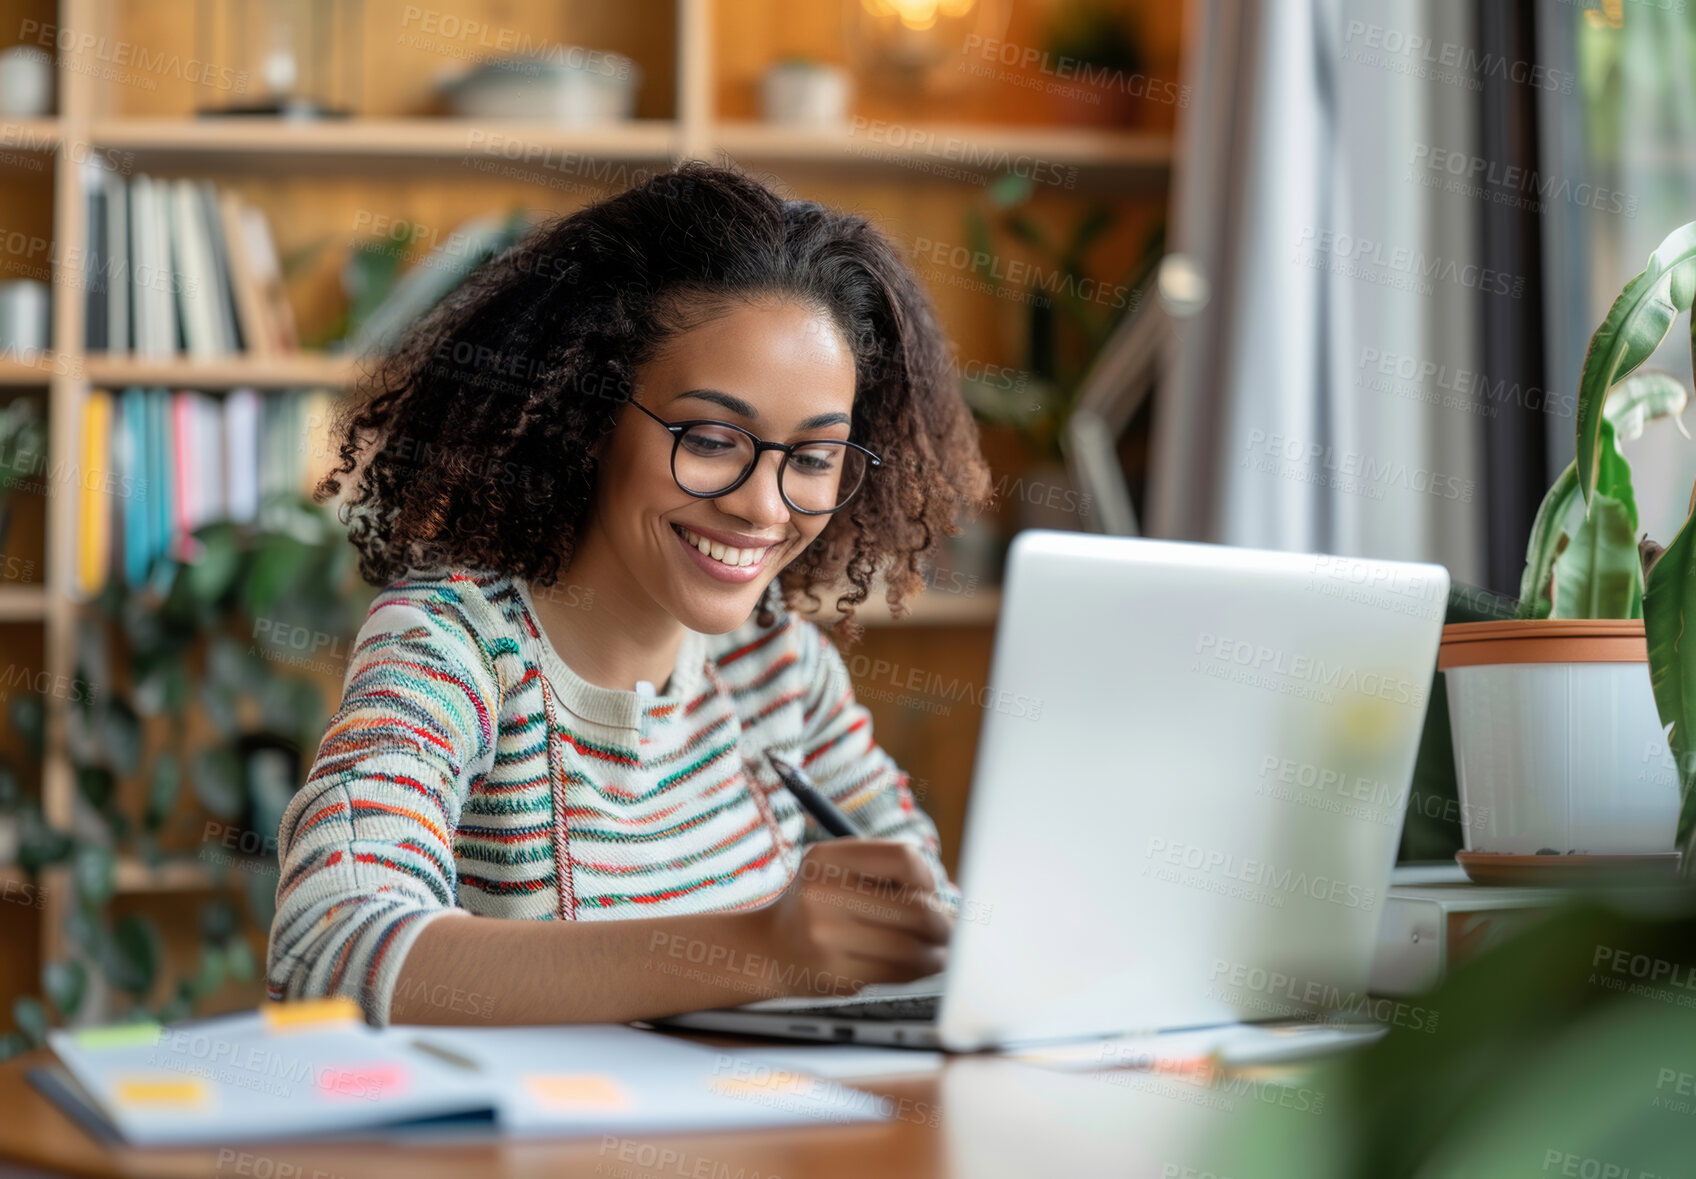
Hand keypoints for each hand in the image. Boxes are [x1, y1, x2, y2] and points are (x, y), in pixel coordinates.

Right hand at [753, 839, 954, 998]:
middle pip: (916, 909)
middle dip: (944, 922)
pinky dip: (918, 970)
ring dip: (936, 952)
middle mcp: (822, 895)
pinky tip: (918, 964)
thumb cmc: (816, 905)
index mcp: (826, 858)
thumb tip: (948, 898)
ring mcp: (826, 938)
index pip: (905, 859)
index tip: (931, 891)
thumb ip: (884, 871)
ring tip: (939, 950)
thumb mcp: (835, 869)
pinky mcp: (835, 976)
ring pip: (912, 948)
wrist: (768, 949)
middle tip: (949, 928)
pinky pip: (897, 974)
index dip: (928, 878)